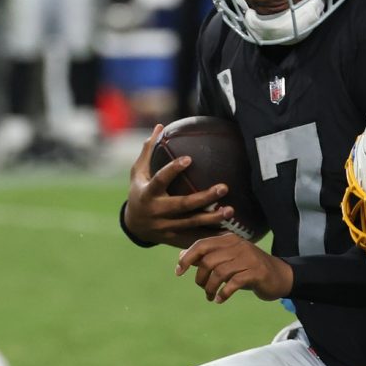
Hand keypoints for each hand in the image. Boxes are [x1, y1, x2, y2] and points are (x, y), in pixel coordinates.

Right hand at [124, 123, 234, 245]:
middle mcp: (157, 212)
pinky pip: (194, 237)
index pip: (160, 180)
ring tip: (231, 210)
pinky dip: (210, 236)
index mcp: (148, 193)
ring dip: (212, 218)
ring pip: (192, 223)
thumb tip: (160, 126)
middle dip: (204, 198)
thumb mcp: (138, 172)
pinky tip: (228, 231)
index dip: (173, 170)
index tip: (189, 158)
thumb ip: (149, 151)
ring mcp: (166, 227)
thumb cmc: (139, 191)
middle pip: (183, 205)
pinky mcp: (174, 239)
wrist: (134, 225)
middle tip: (224, 187)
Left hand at [174, 233, 292, 303]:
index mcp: (229, 240)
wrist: (280, 276)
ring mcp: (248, 258)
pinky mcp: (256, 272)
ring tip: (210, 296)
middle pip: (208, 261)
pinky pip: (233, 283)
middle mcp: (238, 246)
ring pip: (219, 273)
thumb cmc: (249, 268)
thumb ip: (206, 256)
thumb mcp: (228, 259)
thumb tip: (181, 256)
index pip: (202, 244)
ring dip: (210, 288)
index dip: (187, 258)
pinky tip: (220, 299)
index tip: (178, 272)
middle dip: (200, 278)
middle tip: (202, 288)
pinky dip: (223, 294)